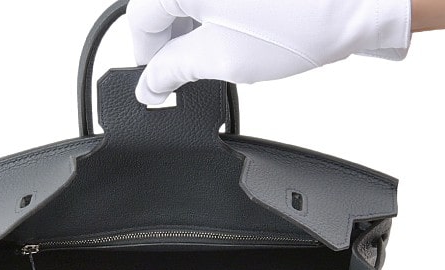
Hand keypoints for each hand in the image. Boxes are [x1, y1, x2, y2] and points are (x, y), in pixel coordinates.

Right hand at [127, 0, 411, 103]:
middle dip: (170, 42)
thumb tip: (150, 86)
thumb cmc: (304, 17)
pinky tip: (234, 31)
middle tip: (186, 75)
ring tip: (218, 53)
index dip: (145, 57)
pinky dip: (214, 12)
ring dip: (193, 27)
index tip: (156, 82)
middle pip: (163, 4)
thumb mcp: (222, 58)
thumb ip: (174, 72)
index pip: (139, 18)